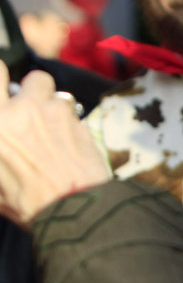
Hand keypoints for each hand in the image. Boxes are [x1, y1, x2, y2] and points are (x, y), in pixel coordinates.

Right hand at [0, 62, 110, 229]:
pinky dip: (65, 116)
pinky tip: (66, 136)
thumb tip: (4, 136)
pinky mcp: (75, 116)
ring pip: (47, 86)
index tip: (3, 94)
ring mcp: (49, 110)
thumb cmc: (28, 202)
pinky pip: (68, 106)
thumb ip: (0, 144)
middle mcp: (18, 111)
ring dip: (46, 99)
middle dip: (23, 85)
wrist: (71, 208)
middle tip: (25, 102)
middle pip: (18, 74)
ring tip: (48, 121)